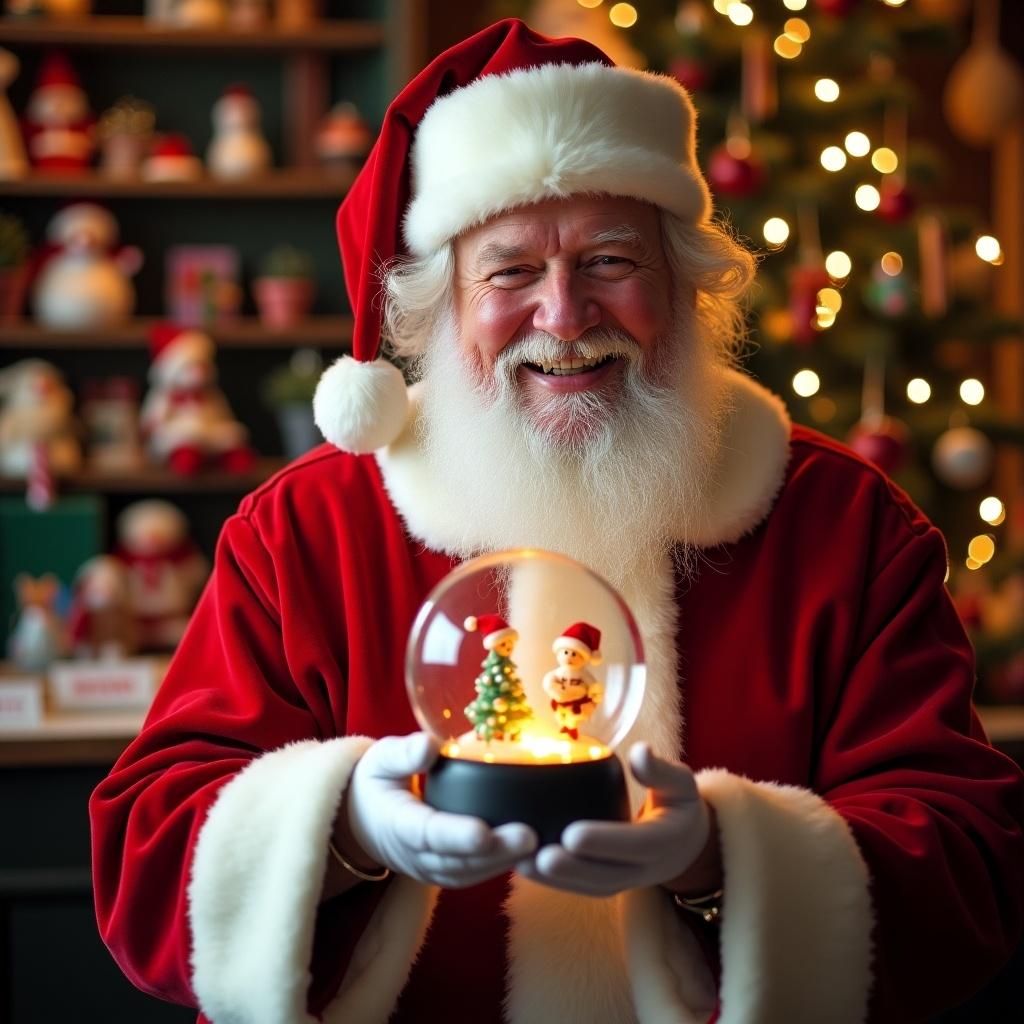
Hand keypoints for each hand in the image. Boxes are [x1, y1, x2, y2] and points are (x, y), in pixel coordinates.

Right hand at [347, 732, 537, 887]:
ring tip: (540, 844)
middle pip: (456, 860)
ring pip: (469, 873)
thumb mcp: (380, 760)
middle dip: (494, 852)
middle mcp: (413, 855)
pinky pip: (474, 874)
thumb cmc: (377, 782)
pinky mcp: (445, 872)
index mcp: (396, 824)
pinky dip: (500, 865)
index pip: (427, 833)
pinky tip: (529, 852)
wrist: (362, 821)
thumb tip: (429, 745)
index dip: (455, 835)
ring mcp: (429, 868)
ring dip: (503, 862)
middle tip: (530, 836)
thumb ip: (403, 754)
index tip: (484, 832)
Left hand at [516, 743, 711, 897]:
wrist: (685, 845)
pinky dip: (553, 882)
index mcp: (665, 840)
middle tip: (540, 857)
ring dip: (555, 881)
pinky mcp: (608, 884)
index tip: (572, 833)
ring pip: (590, 887)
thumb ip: (660, 770)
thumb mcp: (680, 784)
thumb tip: (640, 752)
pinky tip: (522, 865)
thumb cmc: (676, 804)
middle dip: (572, 870)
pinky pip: (581, 888)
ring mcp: (626, 880)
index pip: (636, 844)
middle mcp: (646, 868)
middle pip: (607, 875)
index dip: (605, 841)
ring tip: (521, 864)